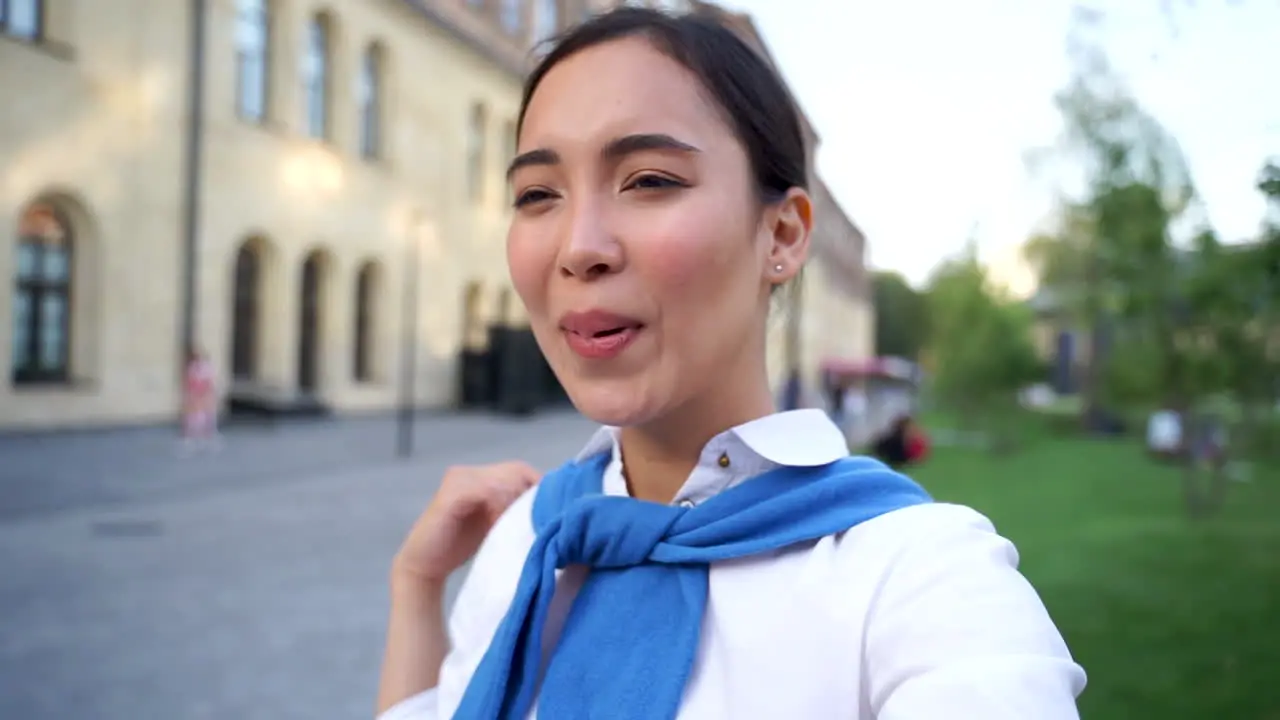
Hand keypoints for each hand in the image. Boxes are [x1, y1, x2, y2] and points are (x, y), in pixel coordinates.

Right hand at [392, 461, 540, 586]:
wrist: (426, 564)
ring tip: (506, 529)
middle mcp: (471, 471)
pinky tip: (495, 526)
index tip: (544, 518)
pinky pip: (487, 490)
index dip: (538, 491)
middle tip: (523, 526)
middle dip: (525, 499)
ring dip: (512, 505)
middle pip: (517, 472)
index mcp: (484, 476)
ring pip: (505, 479)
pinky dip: (497, 508)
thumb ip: (519, 510)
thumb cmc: (462, 545)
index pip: (524, 471)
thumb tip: (555, 509)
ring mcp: (460, 477)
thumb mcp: (499, 524)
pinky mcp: (452, 491)